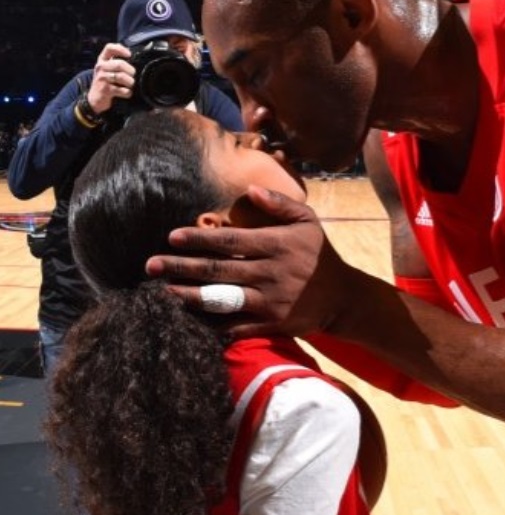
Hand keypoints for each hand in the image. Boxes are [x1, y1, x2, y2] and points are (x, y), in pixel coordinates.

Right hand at [89, 43, 134, 114]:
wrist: (95, 97)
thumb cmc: (106, 80)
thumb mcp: (108, 68)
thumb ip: (117, 60)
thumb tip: (133, 54)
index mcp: (102, 60)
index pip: (109, 48)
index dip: (120, 49)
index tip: (129, 55)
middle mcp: (101, 67)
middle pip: (120, 64)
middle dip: (131, 71)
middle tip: (133, 75)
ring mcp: (102, 78)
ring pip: (121, 77)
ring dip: (130, 82)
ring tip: (130, 84)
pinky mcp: (105, 90)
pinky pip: (122, 90)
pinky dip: (128, 92)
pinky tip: (127, 93)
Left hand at [145, 186, 350, 338]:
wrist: (343, 297)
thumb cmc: (320, 254)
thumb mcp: (308, 221)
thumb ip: (279, 204)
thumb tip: (251, 189)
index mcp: (277, 245)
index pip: (230, 240)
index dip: (199, 238)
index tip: (172, 237)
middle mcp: (270, 273)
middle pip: (218, 270)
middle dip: (181, 266)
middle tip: (151, 264)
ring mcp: (269, 301)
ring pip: (222, 298)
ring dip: (189, 294)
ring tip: (164, 289)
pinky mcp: (270, 324)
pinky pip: (234, 325)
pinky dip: (211, 322)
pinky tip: (190, 316)